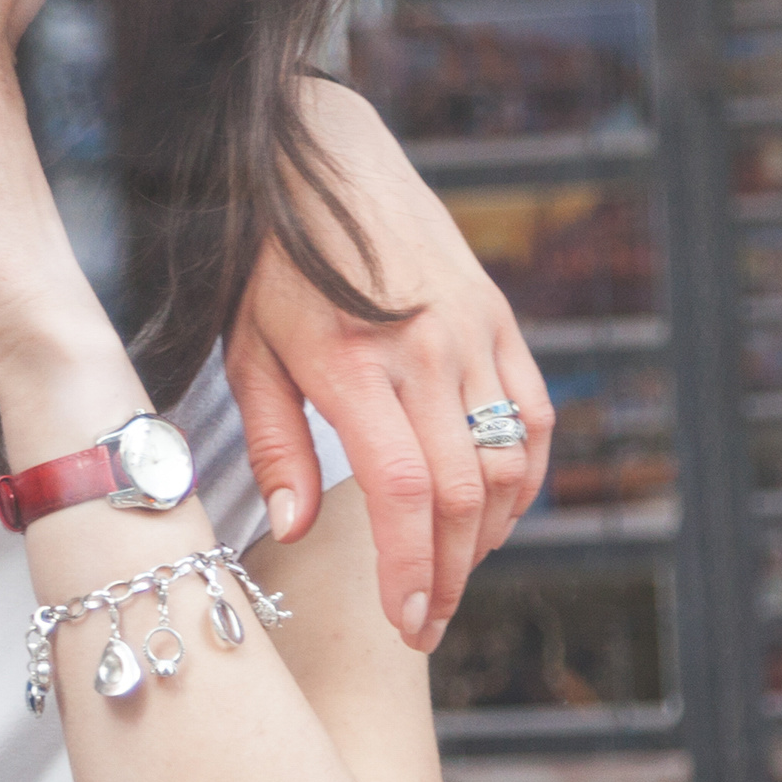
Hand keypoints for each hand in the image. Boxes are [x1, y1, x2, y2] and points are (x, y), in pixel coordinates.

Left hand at [223, 81, 551, 650]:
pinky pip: (535, 415)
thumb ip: (275, 444)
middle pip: (465, 492)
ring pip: (510, 461)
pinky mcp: (500, 320)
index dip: (413, 569)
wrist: (324, 158)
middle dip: (451, 573)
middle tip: (427, 622)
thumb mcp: (246, 350)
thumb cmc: (269, 262)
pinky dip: (524, 475)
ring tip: (452, 576)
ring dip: (490, 535)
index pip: (404, 492)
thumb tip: (296, 532)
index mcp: (353, 364)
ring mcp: (474, 333)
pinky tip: (494, 512)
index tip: (408, 623)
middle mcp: (426, 351)